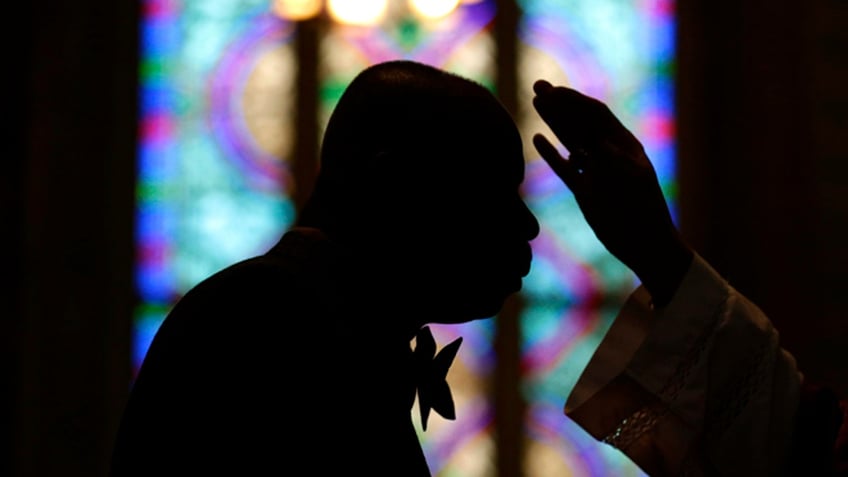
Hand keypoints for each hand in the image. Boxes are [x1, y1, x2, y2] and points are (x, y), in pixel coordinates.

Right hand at [531, 80, 692, 305]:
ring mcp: (596, 171)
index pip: (596, 115)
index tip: (554, 91)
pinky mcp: (585, 191)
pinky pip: (564, 168)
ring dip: (553, 121)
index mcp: (624, 145)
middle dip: (560, 103)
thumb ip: (614, 161)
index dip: (575, 101)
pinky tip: (537, 139)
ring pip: (570, 140)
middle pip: (580, 122)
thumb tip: (597, 143)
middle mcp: (609, 154)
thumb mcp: (632, 183)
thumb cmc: (645, 212)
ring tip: (536, 102)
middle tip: (537, 85)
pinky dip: (551, 154)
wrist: (646, 244)